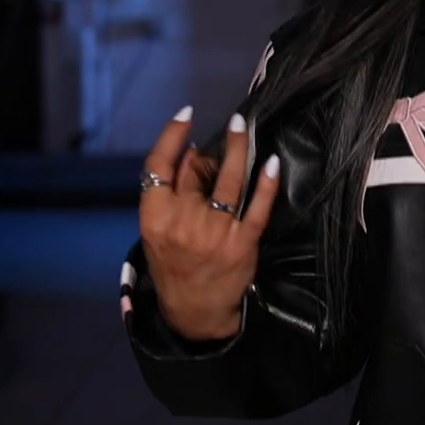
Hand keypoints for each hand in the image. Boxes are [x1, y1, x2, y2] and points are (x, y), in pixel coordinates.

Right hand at [137, 107, 279, 340]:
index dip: (172, 135)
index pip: (159, 166)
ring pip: (228, 180)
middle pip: (196, 170)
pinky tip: (270, 163)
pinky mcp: (242, 242)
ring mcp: (214, 232)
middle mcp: (182, 221)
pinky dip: (266, 183)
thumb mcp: (157, 232)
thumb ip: (168, 195)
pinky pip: (257, 206)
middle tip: (227, 133)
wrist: (194, 311)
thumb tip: (189, 151)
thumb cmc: (174, 265)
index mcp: (154, 217)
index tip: (186, 114)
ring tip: (243, 129)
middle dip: (209, 150)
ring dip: (238, 149)